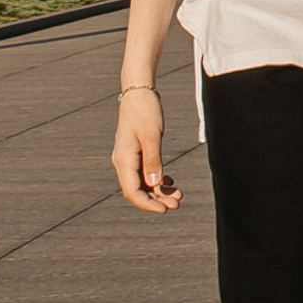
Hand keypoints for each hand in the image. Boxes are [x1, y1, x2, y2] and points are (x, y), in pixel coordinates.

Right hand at [111, 86, 181, 213]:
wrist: (139, 92)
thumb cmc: (145, 111)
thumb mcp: (152, 135)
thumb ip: (153, 160)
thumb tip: (154, 185)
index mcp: (124, 160)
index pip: (132, 192)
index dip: (148, 205)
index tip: (165, 210)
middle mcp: (123, 162)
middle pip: (138, 190)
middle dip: (157, 200)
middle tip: (178, 204)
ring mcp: (129, 158)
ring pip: (143, 183)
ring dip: (159, 192)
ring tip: (178, 195)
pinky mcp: (137, 153)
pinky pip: (145, 173)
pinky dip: (157, 180)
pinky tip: (170, 183)